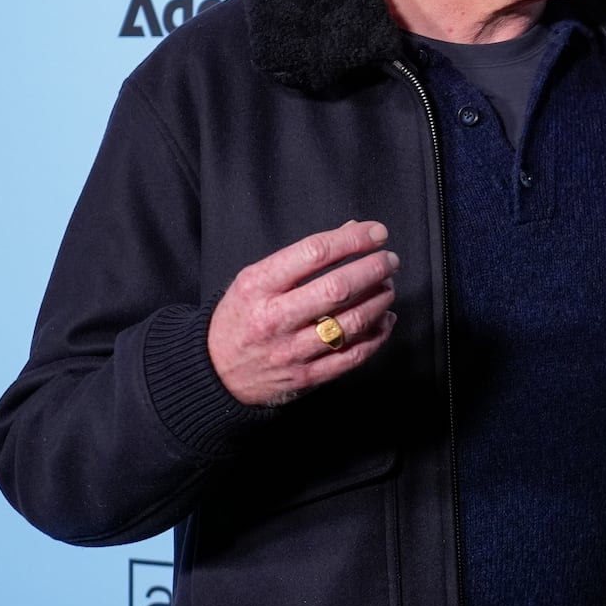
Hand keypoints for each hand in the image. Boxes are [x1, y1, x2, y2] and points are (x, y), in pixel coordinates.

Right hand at [208, 220, 398, 405]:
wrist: (214, 373)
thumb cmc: (242, 316)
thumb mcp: (257, 278)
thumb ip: (303, 255)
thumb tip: (353, 229)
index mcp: (258, 286)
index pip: (314, 253)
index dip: (353, 239)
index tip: (378, 233)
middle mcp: (274, 318)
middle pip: (338, 289)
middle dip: (374, 269)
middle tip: (390, 260)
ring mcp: (291, 351)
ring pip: (351, 323)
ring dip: (380, 301)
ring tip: (388, 287)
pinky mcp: (307, 376)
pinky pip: (354, 355)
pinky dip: (378, 335)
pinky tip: (385, 319)